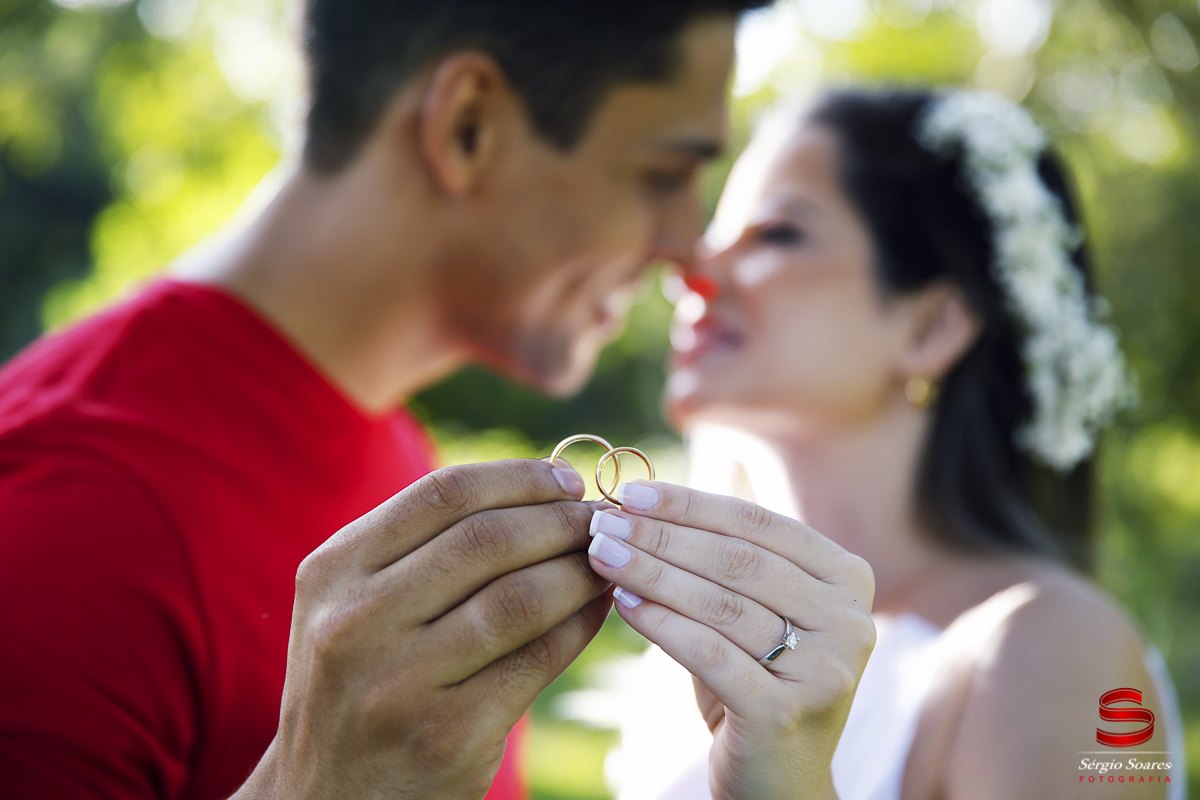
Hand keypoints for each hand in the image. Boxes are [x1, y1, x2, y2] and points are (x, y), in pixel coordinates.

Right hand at [232, 459, 612, 799]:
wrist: (330, 799)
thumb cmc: (359, 685)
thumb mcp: (353, 606)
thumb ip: (421, 549)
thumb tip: (540, 490)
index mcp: (332, 571)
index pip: (442, 494)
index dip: (519, 479)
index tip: (567, 479)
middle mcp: (356, 621)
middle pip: (486, 539)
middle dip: (560, 520)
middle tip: (602, 519)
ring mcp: (399, 681)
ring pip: (519, 596)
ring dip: (580, 570)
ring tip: (608, 561)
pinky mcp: (448, 733)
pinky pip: (538, 658)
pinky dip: (580, 625)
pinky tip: (598, 609)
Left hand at [585, 481, 875, 799]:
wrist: (778, 784)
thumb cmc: (755, 683)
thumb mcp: (750, 614)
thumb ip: (718, 562)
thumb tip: (638, 504)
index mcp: (848, 579)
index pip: (757, 523)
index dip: (689, 503)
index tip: (629, 492)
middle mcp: (851, 620)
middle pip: (738, 560)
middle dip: (662, 535)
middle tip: (604, 522)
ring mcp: (825, 668)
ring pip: (721, 603)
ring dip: (652, 572)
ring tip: (602, 555)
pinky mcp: (786, 712)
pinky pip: (709, 652)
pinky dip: (660, 623)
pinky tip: (622, 604)